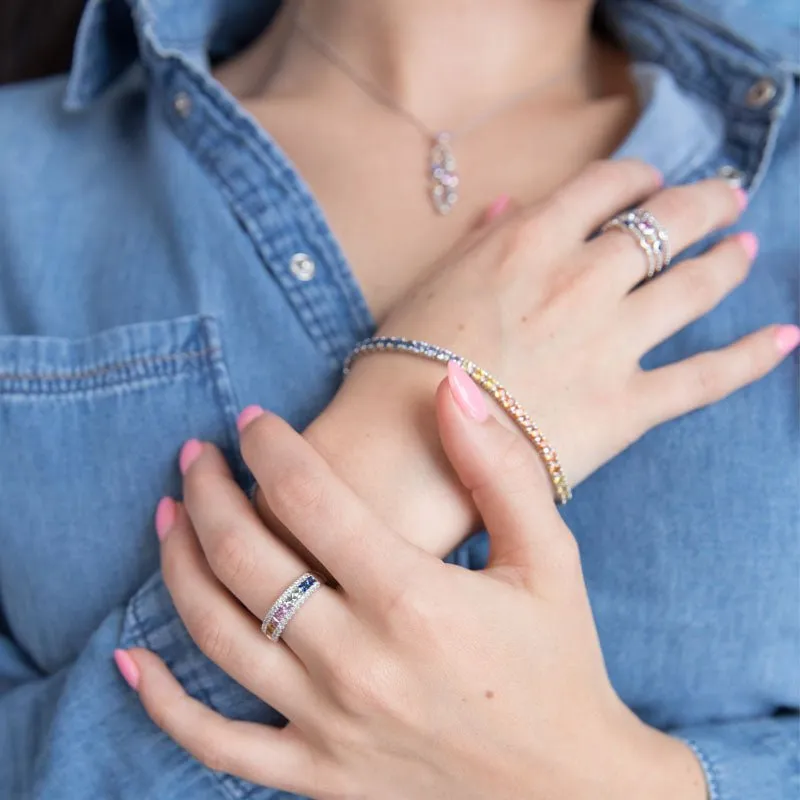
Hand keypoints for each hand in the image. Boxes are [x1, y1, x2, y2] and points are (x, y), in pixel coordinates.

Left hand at [118, 370, 706, 799]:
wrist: (570, 790)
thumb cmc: (560, 663)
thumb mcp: (547, 556)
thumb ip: (497, 466)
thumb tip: (451, 381)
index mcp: (412, 599)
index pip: (308, 496)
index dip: (269, 446)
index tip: (253, 420)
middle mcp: (356, 661)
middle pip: (244, 555)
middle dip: (207, 492)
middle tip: (195, 456)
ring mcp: (327, 725)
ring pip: (215, 633)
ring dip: (177, 563)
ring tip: (166, 514)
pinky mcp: (316, 776)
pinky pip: (215, 746)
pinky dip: (164, 703)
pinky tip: (130, 659)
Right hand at [317, 161, 787, 533]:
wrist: (403, 451)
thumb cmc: (401, 366)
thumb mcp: (429, 285)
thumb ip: (476, 242)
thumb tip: (504, 204)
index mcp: (528, 242)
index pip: (604, 185)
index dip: (636, 176)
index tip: (648, 181)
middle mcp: (579, 281)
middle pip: (663, 224)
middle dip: (700, 202)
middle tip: (723, 195)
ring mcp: (609, 344)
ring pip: (694, 287)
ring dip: (727, 261)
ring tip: (744, 248)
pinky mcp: (624, 408)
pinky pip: (705, 377)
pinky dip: (751, 357)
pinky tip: (784, 337)